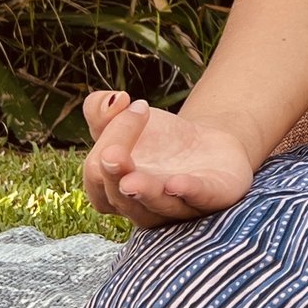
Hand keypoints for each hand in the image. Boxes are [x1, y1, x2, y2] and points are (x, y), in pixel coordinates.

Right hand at [79, 90, 255, 228]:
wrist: (207, 146)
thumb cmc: (158, 140)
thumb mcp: (126, 118)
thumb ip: (101, 109)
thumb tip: (113, 99)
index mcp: (111, 191)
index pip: (96, 174)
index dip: (110, 141)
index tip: (138, 106)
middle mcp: (140, 206)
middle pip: (118, 198)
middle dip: (115, 175)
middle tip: (113, 152)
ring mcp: (177, 206)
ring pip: (156, 208)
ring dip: (145, 193)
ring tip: (133, 181)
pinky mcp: (211, 199)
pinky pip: (199, 200)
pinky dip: (188, 192)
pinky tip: (177, 184)